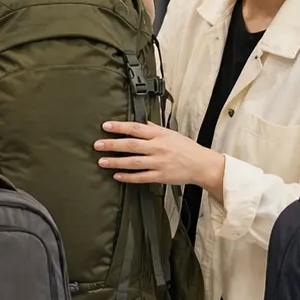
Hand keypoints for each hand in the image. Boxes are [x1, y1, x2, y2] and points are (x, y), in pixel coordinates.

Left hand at [94, 121, 223, 190]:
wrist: (201, 165)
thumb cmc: (186, 148)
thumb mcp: (171, 133)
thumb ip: (155, 128)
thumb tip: (142, 122)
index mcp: (160, 135)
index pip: (136, 128)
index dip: (119, 127)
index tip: (106, 126)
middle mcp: (158, 148)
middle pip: (131, 145)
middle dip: (112, 144)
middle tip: (97, 145)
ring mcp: (158, 163)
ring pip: (133, 162)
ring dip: (116, 161)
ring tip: (102, 161)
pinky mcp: (160, 176)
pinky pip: (141, 177)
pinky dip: (128, 177)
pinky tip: (117, 175)